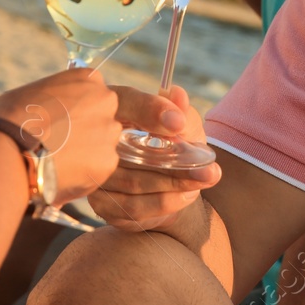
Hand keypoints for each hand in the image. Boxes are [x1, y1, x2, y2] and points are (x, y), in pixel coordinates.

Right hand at [0, 68, 121, 203]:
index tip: (61, 123)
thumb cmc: (9, 118)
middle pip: (102, 118)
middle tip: (61, 144)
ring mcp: (109, 131)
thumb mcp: (34, 92)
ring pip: (102, 145)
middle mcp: (106, 100)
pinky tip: (61, 173)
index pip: (91, 95)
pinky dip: (83, 174)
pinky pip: (99, 168)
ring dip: (86, 153)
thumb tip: (55, 114)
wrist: (8, 149)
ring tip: (57, 162)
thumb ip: (56, 100)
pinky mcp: (107, 161)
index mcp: (88, 78)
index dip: (76, 111)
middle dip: (86, 131)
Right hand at [89, 85, 220, 232]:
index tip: (180, 124)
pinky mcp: (102, 205)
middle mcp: (96, 141)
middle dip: (175, 164)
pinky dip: (162, 205)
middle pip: (131, 151)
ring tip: (201, 183)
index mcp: (115, 109)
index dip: (150, 110)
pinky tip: (184, 196)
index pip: (125, 101)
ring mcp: (96, 175)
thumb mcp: (183, 124)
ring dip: (173, 186)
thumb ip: (180, 110)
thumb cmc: (172, 144)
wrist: (167, 182)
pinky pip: (132, 209)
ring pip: (133, 183)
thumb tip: (178, 95)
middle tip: (209, 170)